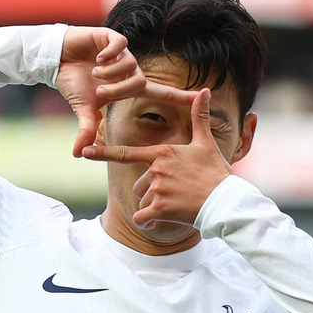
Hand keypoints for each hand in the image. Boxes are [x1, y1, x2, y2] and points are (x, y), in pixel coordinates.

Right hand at [56, 26, 194, 156]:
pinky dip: (108, 56)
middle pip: (140, 82)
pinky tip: (97, 59)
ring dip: (111, 74)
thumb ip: (87, 128)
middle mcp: (129, 68)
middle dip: (119, 90)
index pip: (161, 93)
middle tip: (100, 92)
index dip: (180, 97)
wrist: (57, 59)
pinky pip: (120, 46)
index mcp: (128, 85)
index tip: (203, 97)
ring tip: (94, 74)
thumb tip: (78, 154)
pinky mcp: (111, 37)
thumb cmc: (73, 82)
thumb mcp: (83, 108)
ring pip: (130, 65)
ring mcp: (121, 53)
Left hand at [82, 88, 233, 226]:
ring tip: (176, 206)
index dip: (102, 152)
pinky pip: (142, 217)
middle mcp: (156, 168)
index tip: (84, 152)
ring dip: (154, 207)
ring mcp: (157, 188)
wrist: (227, 202)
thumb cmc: (215, 173)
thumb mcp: (205, 143)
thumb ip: (199, 117)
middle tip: (175, 194)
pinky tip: (160, 222)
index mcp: (161, 152)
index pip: (125, 153)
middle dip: (151, 192)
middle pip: (139, 184)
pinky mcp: (161, 207)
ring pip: (142, 201)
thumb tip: (204, 90)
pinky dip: (148, 222)